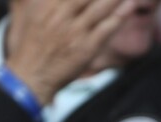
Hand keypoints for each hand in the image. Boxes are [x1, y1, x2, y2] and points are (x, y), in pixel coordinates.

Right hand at [5, 0, 135, 103]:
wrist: (31, 76)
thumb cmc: (32, 42)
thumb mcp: (31, 10)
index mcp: (48, 2)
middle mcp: (61, 14)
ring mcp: (75, 32)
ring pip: (101, 6)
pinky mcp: (86, 49)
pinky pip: (106, 29)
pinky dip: (120, 16)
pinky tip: (129, 5)